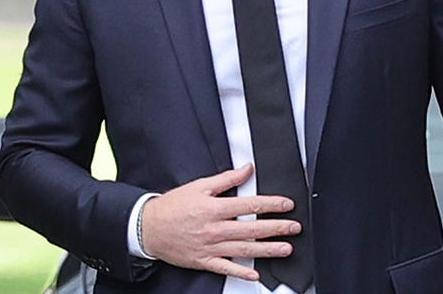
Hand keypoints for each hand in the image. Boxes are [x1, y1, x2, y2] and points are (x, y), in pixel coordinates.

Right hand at [141, 164, 301, 280]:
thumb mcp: (200, 186)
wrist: (148, 228)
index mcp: (214, 208)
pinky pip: (225, 268)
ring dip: (267, 250)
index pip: (250, 205)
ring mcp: (210, 247)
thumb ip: (226, 179)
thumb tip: (247, 169)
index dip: (271, 204)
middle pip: (252, 228)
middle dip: (276, 228)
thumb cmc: (173, 206)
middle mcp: (215, 228)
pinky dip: (241, 272)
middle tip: (294, 228)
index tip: (287, 205)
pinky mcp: (204, 260)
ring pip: (244, 249)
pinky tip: (255, 274)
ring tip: (285, 249)